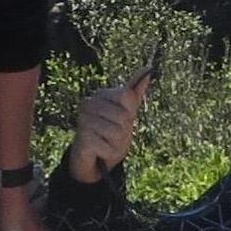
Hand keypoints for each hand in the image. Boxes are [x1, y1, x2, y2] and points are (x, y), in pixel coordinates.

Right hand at [64, 68, 153, 183]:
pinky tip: (99, 152)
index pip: (127, 95)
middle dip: (124, 131)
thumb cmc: (111, 134)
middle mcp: (88, 104)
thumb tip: (148, 69)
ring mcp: (83, 121)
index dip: (129, 112)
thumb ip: (134, 93)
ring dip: (116, 144)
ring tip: (106, 143)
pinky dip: (109, 153)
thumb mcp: (126, 114)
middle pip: (124, 115)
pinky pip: (109, 148)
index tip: (121, 120)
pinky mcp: (82, 139)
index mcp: (100, 94)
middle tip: (112, 136)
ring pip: (117, 132)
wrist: (92, 160)